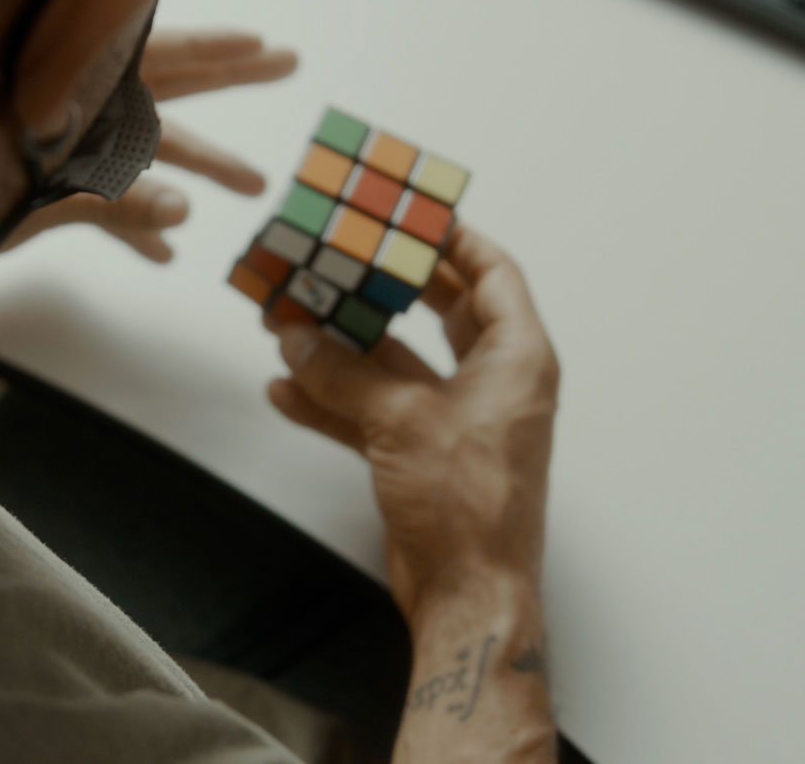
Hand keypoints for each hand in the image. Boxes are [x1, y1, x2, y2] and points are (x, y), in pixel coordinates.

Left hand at [4, 30, 295, 261]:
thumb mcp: (33, 198)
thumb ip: (108, 202)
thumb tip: (183, 212)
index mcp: (71, 89)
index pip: (157, 55)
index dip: (213, 49)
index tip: (260, 43)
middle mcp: (71, 107)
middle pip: (164, 86)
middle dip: (227, 80)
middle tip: (287, 62)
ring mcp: (60, 146)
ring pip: (143, 148)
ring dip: (197, 169)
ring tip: (252, 187)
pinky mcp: (42, 189)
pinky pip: (104, 201)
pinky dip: (135, 222)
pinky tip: (166, 252)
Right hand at [266, 225, 559, 618]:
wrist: (468, 592)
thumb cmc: (470, 506)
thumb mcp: (400, 419)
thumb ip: (343, 374)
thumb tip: (299, 338)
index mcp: (516, 359)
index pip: (493, 275)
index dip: (455, 240)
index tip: (416, 213)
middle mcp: (493, 384)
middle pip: (440, 314)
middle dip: (386, 290)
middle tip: (346, 256)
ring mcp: (457, 422)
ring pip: (397, 366)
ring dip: (347, 348)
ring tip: (294, 319)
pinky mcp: (424, 457)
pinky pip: (374, 413)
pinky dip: (334, 402)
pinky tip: (288, 389)